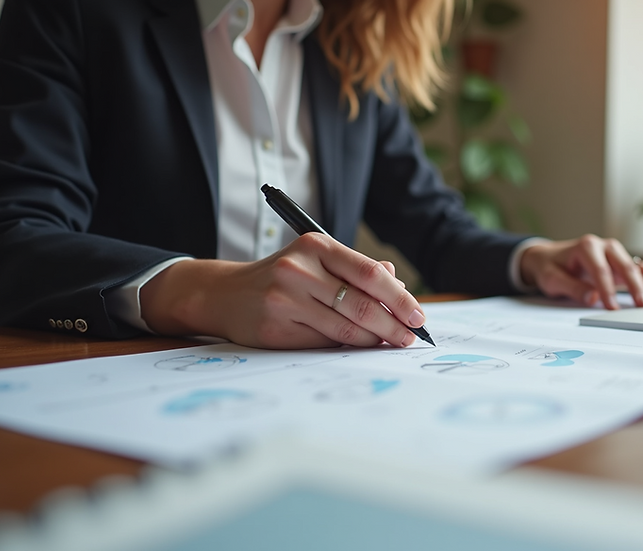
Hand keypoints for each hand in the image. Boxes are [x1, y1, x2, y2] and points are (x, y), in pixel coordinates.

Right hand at [139, 233, 425, 348]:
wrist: (224, 293)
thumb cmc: (283, 278)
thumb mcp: (316, 261)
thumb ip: (356, 270)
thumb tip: (398, 285)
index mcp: (316, 246)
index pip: (370, 273)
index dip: (400, 298)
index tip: (418, 317)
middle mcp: (299, 269)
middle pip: (361, 304)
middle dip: (393, 325)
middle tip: (409, 338)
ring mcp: (285, 299)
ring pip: (345, 328)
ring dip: (373, 340)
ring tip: (388, 344)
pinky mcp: (275, 328)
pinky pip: (323, 343)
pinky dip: (346, 348)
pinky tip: (358, 347)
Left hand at [519, 235, 642, 308]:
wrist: (549, 258)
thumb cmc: (550, 267)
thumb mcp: (552, 278)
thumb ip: (571, 287)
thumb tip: (592, 297)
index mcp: (587, 246)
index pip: (600, 270)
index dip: (607, 289)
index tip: (612, 307)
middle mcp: (606, 247)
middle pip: (626, 266)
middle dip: (636, 287)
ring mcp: (617, 255)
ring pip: (641, 268)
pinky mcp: (623, 265)